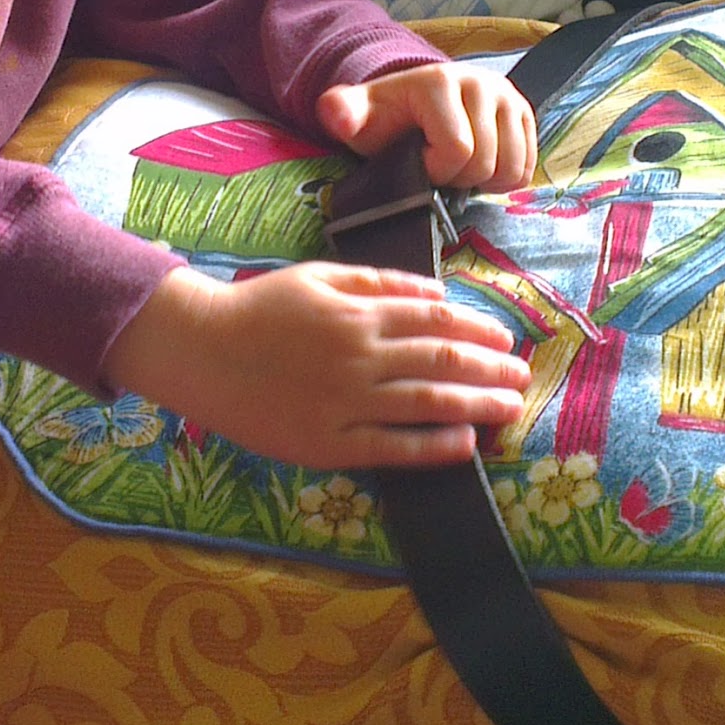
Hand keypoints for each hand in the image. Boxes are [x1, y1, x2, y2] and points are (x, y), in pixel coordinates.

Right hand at [103, 262, 529, 467]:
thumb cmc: (259, 308)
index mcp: (357, 313)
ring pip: (427, 403)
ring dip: (477, 403)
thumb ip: (377, 282)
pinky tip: (465, 442)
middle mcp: (359, 357)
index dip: (477, 327)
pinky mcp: (329, 444)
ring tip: (510, 406)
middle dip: (490, 367)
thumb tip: (435, 291)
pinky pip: (393, 447)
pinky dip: (434, 445)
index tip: (505, 337)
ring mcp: (345, 403)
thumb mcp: (317, 277)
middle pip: (441, 360)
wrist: (202, 351)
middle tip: (522, 373)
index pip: (434, 319)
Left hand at [316, 61, 536, 190]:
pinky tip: (479, 166)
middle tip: (437, 163)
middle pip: (486, 162)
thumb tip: (335, 112)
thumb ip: (342, 114)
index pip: (457, 149)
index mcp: (440, 82)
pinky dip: (504, 178)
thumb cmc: (384, 118)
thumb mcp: (357, 117)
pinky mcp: (524, 111)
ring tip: (457, 165)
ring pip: (512, 167)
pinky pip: (528, 165)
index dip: (435, 168)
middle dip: (457, 176)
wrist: (411, 104)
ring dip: (483, 180)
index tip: (417, 158)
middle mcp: (480, 81)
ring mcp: (507, 94)